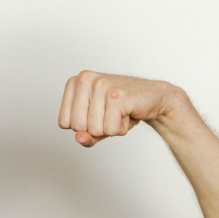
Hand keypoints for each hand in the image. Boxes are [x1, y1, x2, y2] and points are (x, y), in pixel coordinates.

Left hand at [57, 70, 181, 147]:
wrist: (153, 98)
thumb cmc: (121, 108)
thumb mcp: (97, 124)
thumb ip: (84, 134)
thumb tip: (79, 138)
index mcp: (75, 82)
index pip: (64, 123)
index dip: (83, 127)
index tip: (98, 114)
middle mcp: (85, 79)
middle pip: (77, 127)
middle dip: (97, 128)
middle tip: (111, 114)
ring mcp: (101, 85)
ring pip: (94, 130)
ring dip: (111, 128)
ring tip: (120, 113)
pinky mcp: (116, 96)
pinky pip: (110, 129)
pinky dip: (121, 129)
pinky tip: (128, 113)